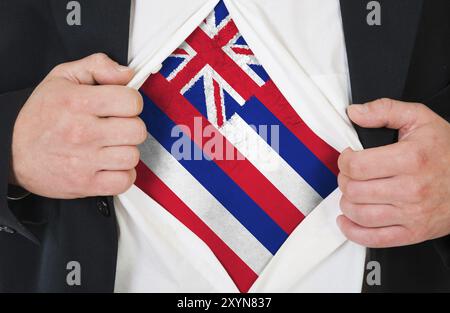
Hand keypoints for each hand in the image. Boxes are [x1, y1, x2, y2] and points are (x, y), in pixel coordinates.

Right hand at [10, 53, 146, 198]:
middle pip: (137, 130)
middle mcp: (82, 132)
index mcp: (78, 102)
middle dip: (131, 127)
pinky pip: (124, 181)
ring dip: (126, 151)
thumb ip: (98, 67)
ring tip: (110, 146)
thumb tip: (127, 73)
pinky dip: (122, 175)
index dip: (131, 102)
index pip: (132, 102)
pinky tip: (110, 165)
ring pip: (132, 156)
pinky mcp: (85, 184)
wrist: (12, 153)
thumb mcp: (62, 78)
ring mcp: (84, 161)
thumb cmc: (40, 116)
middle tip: (116, 127)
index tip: (121, 106)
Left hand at [337, 98, 449, 247]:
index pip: (357, 166)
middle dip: (345, 180)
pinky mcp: (414, 232)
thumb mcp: (420, 119)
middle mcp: (411, 189)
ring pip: (359, 214)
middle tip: (350, 175)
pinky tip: (347, 220)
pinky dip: (353, 231)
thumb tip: (355, 112)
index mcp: (410, 159)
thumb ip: (385, 110)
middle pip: (354, 190)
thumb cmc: (448, 151)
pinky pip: (374, 239)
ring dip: (347, 203)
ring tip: (352, 193)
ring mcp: (412, 214)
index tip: (348, 158)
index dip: (344, 160)